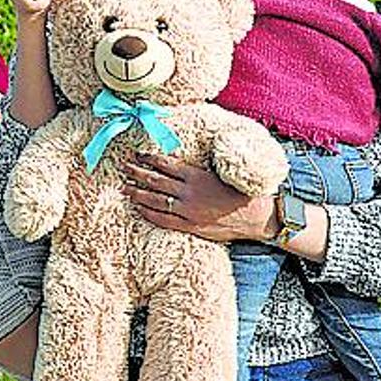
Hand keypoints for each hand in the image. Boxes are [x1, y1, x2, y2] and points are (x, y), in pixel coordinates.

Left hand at [120, 152, 278, 242]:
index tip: (137, 154)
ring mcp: (188, 210)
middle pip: (154, 180)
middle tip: (123, 166)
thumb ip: (200, 168)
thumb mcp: (221, 172)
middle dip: (136, 172)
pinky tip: (138, 207)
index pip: (165, 164)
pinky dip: (148, 212)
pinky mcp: (191, 226)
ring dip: (137, 192)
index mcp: (196, 176)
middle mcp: (189, 192)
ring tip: (124, 187)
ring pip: (154, 200)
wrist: (258, 216)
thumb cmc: (241, 192)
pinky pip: (163, 219)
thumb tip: (183, 159)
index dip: (148, 158)